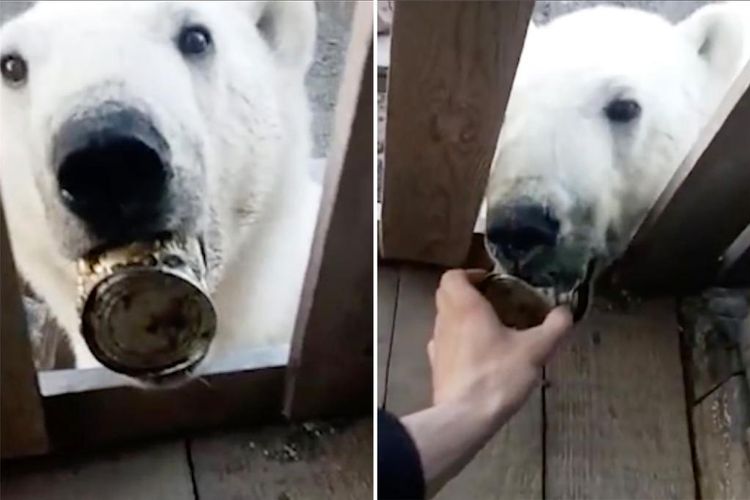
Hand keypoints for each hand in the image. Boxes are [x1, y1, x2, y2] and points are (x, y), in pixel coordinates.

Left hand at [428, 269, 572, 423]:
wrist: (465, 416)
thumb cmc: (498, 375)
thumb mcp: (535, 350)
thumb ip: (554, 327)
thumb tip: (566, 311)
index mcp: (465, 307)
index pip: (453, 276)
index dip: (470, 274)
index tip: (491, 282)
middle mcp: (446, 319)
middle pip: (446, 293)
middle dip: (467, 292)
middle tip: (494, 302)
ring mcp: (437, 343)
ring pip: (445, 317)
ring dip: (462, 316)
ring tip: (491, 328)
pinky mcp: (436, 365)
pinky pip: (445, 342)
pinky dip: (458, 339)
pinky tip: (478, 353)